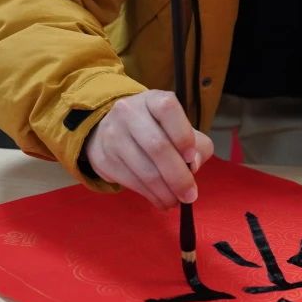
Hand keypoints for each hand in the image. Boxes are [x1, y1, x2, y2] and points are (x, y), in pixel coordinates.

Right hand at [83, 90, 214, 209]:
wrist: (110, 130)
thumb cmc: (155, 129)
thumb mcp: (179, 128)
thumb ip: (197, 145)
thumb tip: (193, 165)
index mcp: (152, 100)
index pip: (168, 109)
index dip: (182, 134)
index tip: (191, 158)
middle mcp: (129, 112)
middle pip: (157, 146)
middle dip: (178, 177)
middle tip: (190, 195)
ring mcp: (113, 134)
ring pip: (144, 170)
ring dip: (165, 192)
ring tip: (176, 201)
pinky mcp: (104, 158)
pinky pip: (132, 182)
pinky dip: (151, 196)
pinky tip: (161, 200)